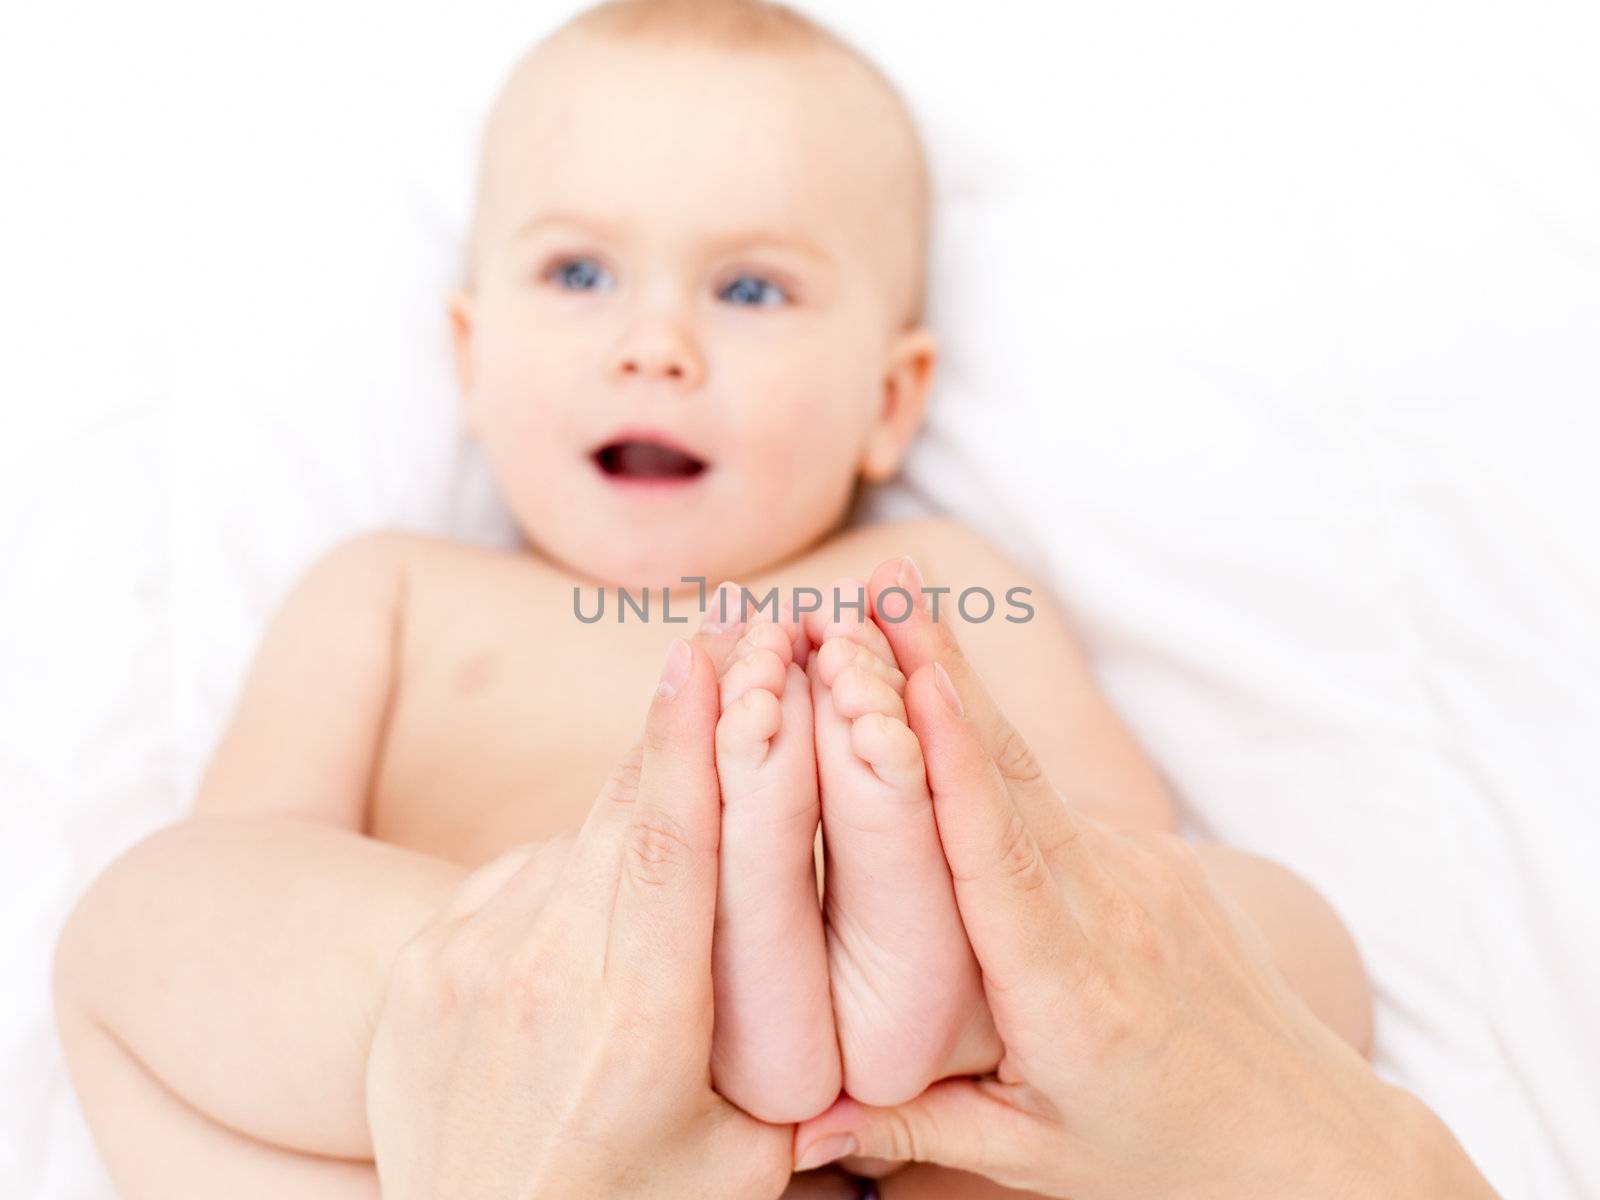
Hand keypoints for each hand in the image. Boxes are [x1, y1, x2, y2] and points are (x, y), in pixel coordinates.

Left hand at [365, 632, 791, 1199]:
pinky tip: (581, 953)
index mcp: (643, 1023)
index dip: (689, 736)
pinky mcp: (421, 963)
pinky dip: (563, 887)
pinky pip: (514, 879)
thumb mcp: (752, 1145)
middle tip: (724, 652)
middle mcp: (544, 976)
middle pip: (620, 811)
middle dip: (677, 731)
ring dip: (627, 834)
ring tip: (653, 907)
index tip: (710, 650)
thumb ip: (780, 1022)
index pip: (668, 842)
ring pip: (572, 842)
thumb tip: (794, 889)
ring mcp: (467, 963)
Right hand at [792, 556, 1492, 1198]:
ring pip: (1028, 768)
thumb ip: (911, 1131)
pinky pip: (1054, 795)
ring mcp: (1138, 873)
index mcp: (1069, 993)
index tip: (908, 679)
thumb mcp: (1033, 1158)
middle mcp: (1107, 911)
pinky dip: (988, 739)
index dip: (950, 764)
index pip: (993, 859)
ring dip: (956, 683)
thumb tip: (786, 1123)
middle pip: (1007, 776)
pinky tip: (938, 690)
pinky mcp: (1151, 859)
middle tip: (876, 583)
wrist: (1302, 1136)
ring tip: (894, 605)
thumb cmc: (1160, 1157)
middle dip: (939, 671)